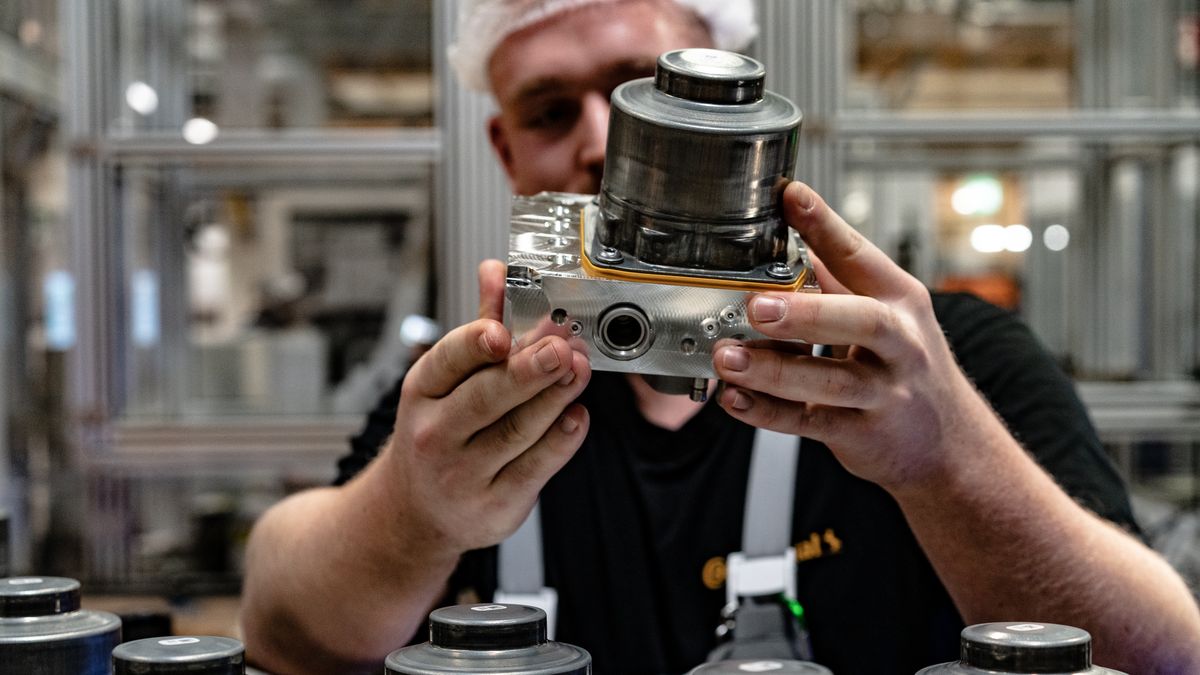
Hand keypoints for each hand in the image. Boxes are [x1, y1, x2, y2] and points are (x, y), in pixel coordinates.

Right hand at [383, 260, 590, 553]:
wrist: (418, 512)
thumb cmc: (438, 433)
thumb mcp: (446, 380)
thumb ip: (480, 326)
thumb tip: (498, 271)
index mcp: (422, 392)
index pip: (447, 361)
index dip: (475, 344)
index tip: (501, 332)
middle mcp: (436, 434)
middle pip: (486, 398)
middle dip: (528, 371)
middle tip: (562, 347)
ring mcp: (464, 474)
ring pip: (518, 431)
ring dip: (555, 398)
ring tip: (580, 371)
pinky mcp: (496, 503)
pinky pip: (535, 467)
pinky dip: (561, 440)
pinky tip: (577, 415)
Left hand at [713, 182, 998, 491]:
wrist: (950, 443)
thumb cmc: (907, 365)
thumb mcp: (888, 312)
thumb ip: (837, 279)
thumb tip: (787, 234)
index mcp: (900, 301)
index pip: (861, 256)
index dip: (825, 225)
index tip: (790, 198)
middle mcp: (901, 344)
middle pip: (861, 322)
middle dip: (806, 313)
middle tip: (757, 305)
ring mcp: (885, 393)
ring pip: (831, 382)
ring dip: (774, 370)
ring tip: (728, 357)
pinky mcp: (862, 435)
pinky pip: (809, 423)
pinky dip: (768, 412)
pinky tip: (734, 398)